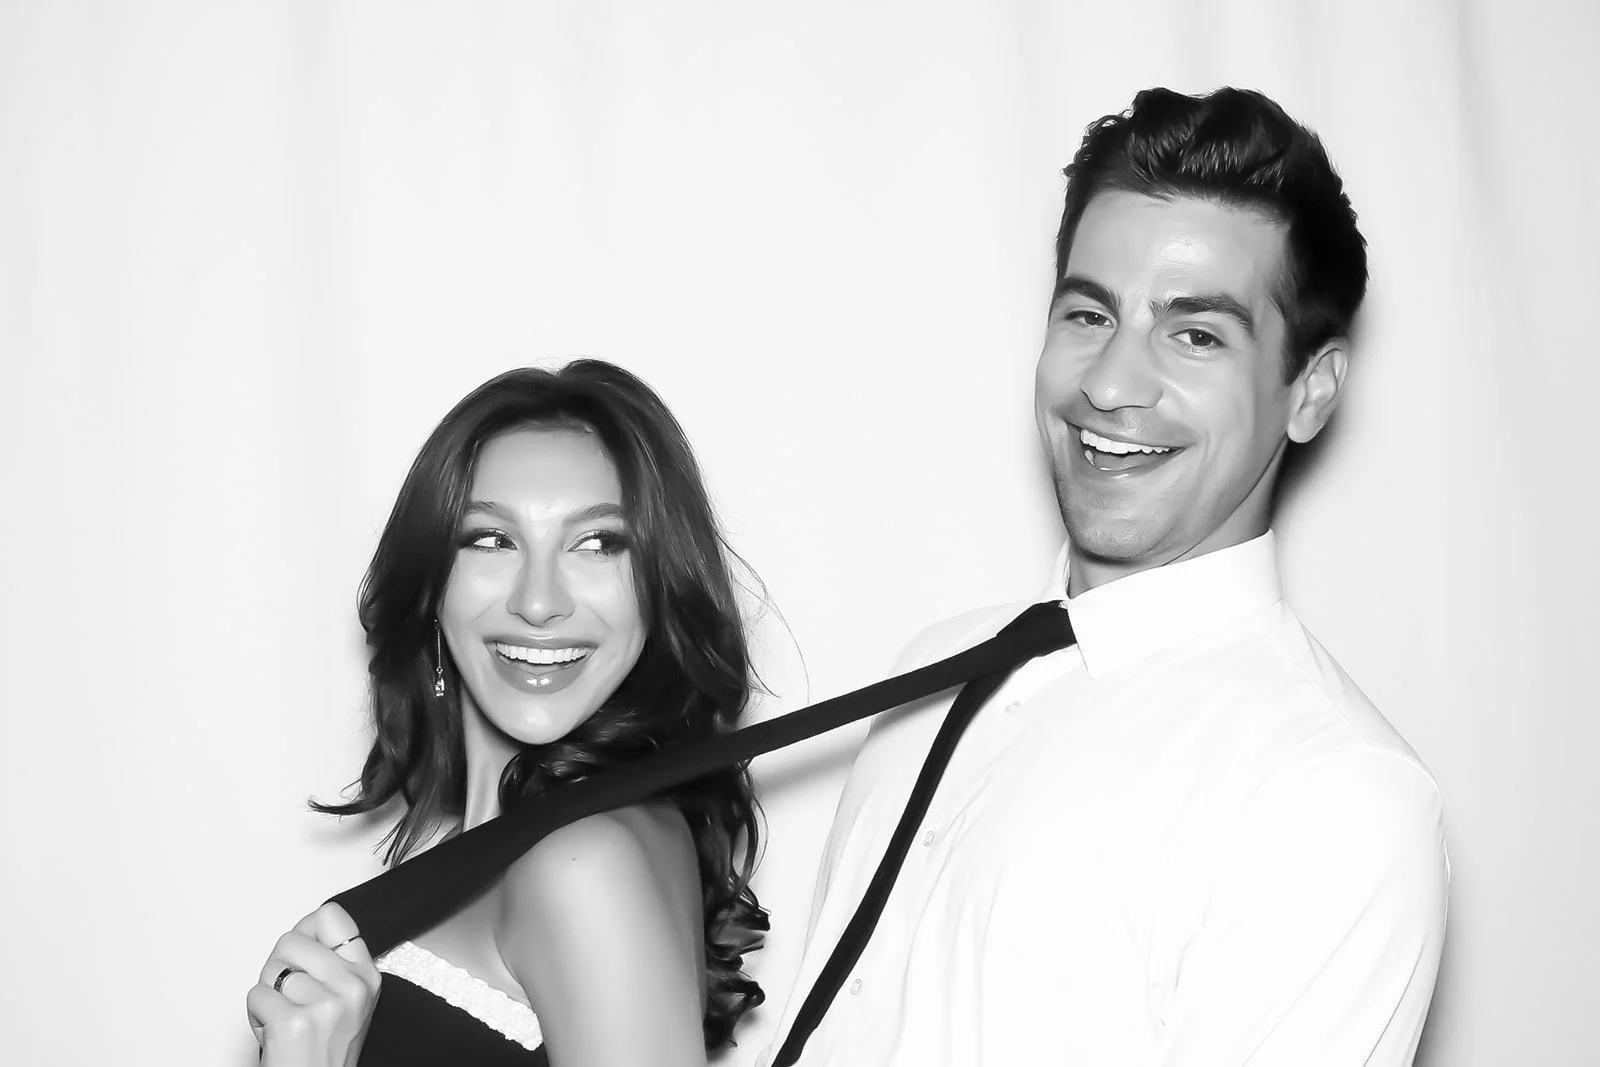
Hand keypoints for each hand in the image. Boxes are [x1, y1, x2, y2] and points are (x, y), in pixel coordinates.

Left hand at [246, 903, 381, 1066]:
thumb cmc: (324, 1051)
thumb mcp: (347, 1000)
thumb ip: (333, 962)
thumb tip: (306, 927)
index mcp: (366, 975)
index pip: (332, 916)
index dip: (306, 929)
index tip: (302, 951)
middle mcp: (351, 986)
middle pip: (291, 940)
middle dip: (279, 967)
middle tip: (290, 996)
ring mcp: (324, 1004)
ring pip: (270, 969)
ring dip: (268, 994)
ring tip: (285, 1016)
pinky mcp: (294, 1022)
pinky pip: (256, 995)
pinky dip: (256, 1015)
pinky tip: (275, 1030)